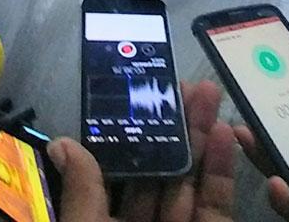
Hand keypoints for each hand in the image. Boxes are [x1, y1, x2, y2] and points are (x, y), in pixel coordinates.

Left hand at [50, 80, 234, 221]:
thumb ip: (82, 194)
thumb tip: (63, 144)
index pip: (119, 174)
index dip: (132, 135)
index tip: (143, 97)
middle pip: (162, 171)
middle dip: (174, 126)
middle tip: (184, 84)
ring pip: (192, 181)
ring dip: (202, 137)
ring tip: (208, 93)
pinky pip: (218, 204)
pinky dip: (224, 171)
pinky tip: (225, 133)